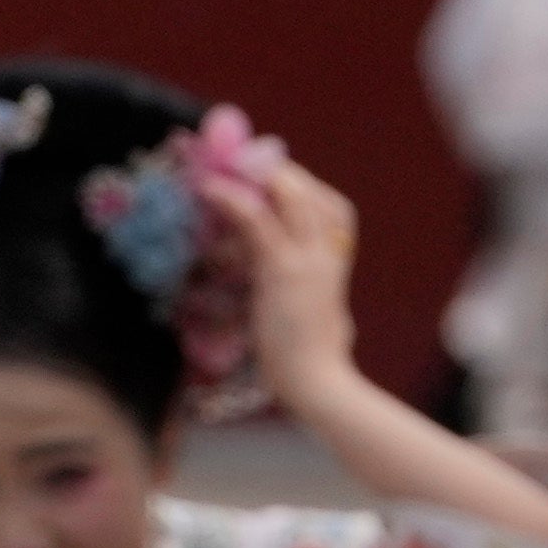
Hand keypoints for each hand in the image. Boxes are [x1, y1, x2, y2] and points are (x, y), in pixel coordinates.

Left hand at [216, 148, 367, 420]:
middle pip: (304, 189)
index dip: (290, 183)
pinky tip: (209, 188)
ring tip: (215, 175)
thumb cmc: (310, 352)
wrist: (317, 380)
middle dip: (267, 172)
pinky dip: (232, 198)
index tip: (258, 176)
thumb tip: (268, 261)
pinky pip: (257, 220)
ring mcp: (309, 256)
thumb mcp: (310, 302)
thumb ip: (299, 276)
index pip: (323, 201)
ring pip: (286, 194)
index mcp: (338, 252)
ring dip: (248, 177)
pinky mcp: (283, 270)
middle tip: (230, 167)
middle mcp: (328, 246)